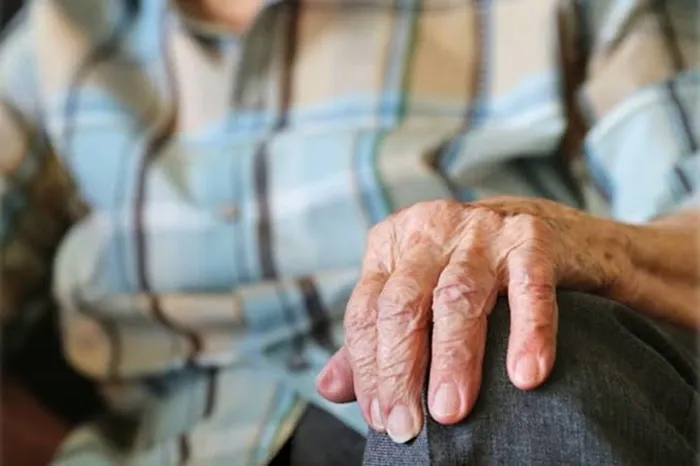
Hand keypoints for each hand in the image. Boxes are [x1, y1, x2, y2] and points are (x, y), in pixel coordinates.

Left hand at [316, 198, 630, 442]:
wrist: (536, 231)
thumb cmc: (462, 273)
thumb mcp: (413, 294)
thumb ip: (373, 339)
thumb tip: (329, 387)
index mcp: (390, 245)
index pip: (367, 311)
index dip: (369, 368)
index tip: (381, 418)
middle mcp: (429, 231)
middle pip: (403, 304)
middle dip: (401, 369)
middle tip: (408, 425)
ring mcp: (480, 232)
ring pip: (457, 296)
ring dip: (452, 359)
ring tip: (451, 410)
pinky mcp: (530, 238)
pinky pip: (528, 287)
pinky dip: (528, 332)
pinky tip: (524, 375)